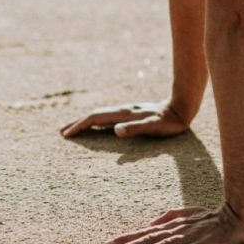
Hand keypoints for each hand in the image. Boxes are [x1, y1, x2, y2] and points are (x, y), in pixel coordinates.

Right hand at [60, 100, 188, 138]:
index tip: (66, 134)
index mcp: (124, 114)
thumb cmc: (168, 122)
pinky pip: (109, 118)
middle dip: (78, 123)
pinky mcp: (132, 114)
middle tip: (61, 132)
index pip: (96, 118)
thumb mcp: (153, 127)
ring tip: (74, 129)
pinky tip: (98, 127)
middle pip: (95, 115)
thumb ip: (135, 128)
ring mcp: (126, 112)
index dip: (80, 126)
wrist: (181, 108)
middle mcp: (122, 111)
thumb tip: (115, 130)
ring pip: (101, 115)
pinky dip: (98, 122)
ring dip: (86, 122)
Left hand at [105, 203, 243, 243]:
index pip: (145, 233)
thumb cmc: (211, 217)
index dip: (127, 238)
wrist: (237, 216)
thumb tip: (150, 224)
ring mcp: (190, 237)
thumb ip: (170, 216)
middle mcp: (178, 231)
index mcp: (173, 225)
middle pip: (149, 239)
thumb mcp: (189, 213)